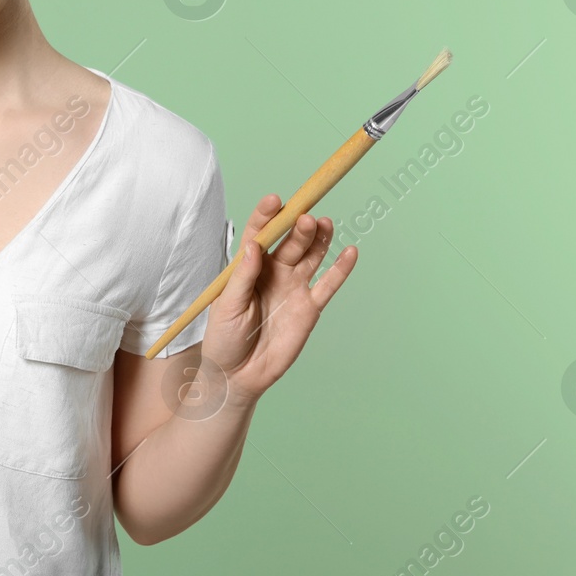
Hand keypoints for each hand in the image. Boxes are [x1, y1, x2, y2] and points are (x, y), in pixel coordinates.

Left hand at [201, 194, 357, 404]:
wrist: (238, 375)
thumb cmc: (224, 339)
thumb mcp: (226, 306)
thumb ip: (243, 277)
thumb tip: (254, 246)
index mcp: (249, 267)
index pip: (258, 234)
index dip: (266, 216)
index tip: (274, 200)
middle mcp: (274, 271)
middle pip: (289, 241)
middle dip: (297, 227)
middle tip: (305, 217)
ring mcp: (294, 287)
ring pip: (311, 256)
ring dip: (318, 239)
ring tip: (324, 223)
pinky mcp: (310, 307)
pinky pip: (328, 284)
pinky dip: (341, 269)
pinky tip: (350, 251)